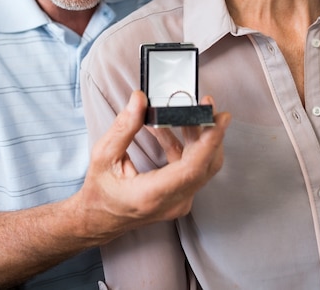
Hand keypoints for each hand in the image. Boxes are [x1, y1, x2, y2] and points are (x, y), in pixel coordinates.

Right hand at [75, 91, 229, 243]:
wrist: (98, 221)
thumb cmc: (99, 192)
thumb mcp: (103, 156)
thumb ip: (124, 127)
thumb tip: (140, 100)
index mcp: (153, 194)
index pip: (193, 167)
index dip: (211, 140)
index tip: (220, 118)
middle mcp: (173, 202)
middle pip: (206, 164)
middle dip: (209, 131)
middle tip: (206, 105)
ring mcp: (179, 201)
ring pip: (202, 165)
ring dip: (196, 136)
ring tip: (182, 110)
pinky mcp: (180, 196)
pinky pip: (191, 167)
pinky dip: (184, 145)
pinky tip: (165, 127)